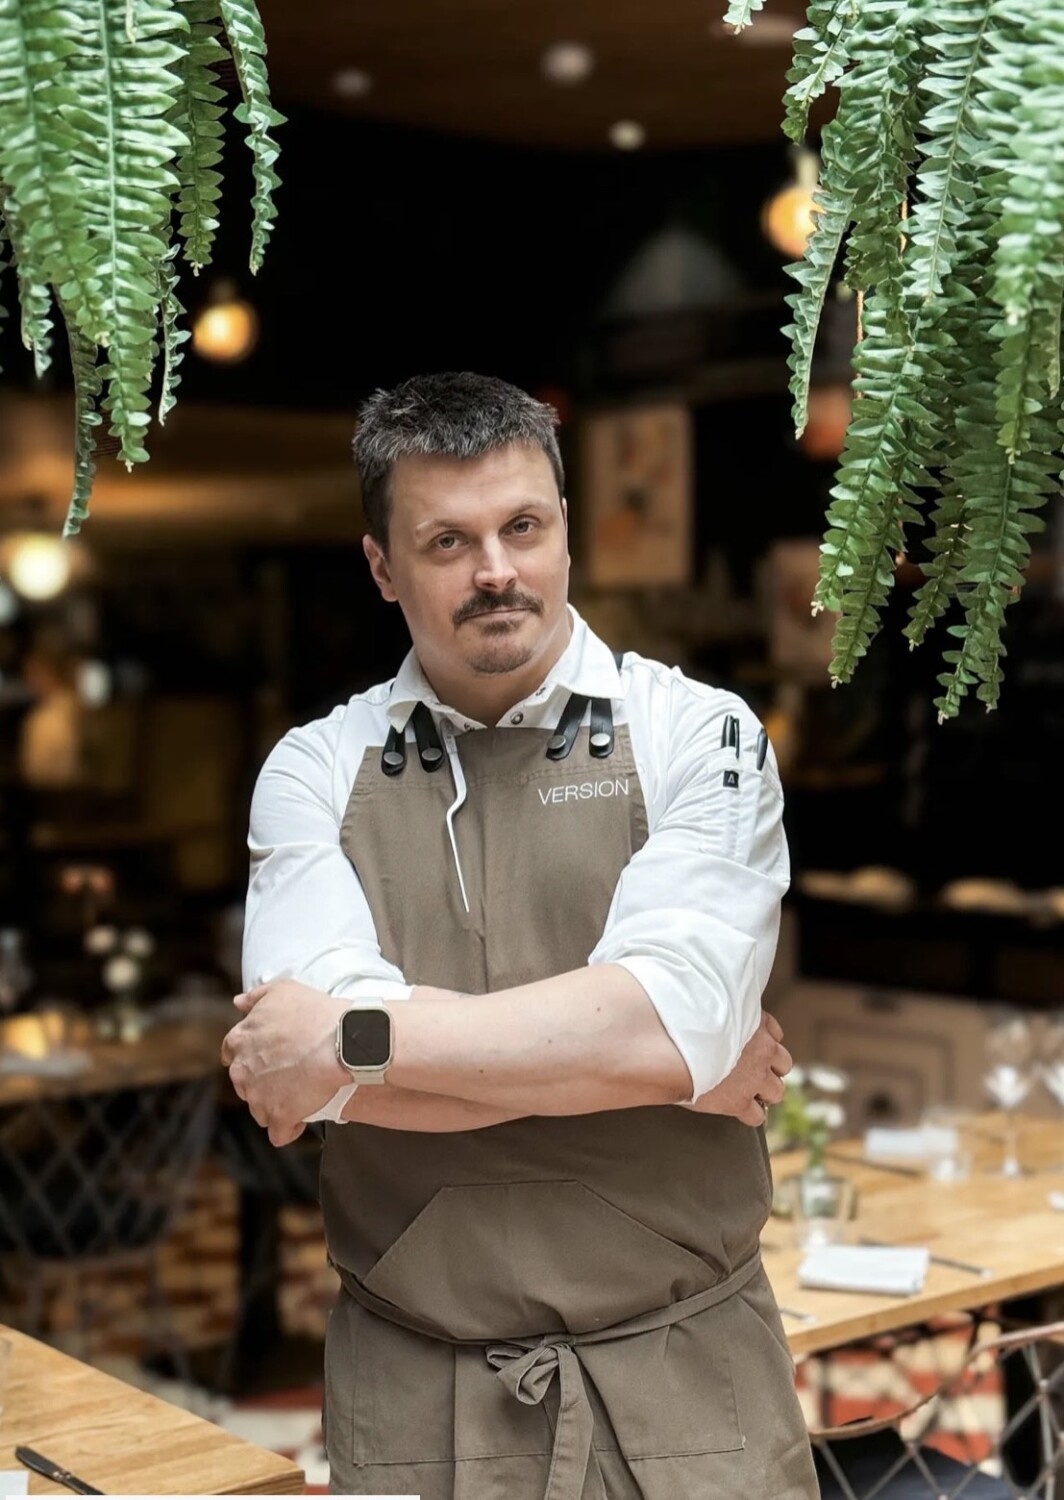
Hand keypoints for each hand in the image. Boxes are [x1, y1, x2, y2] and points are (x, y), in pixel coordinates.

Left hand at [221, 978, 348, 1145]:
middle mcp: (242, 1071)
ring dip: (277, 1104)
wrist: (342, 1042)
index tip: (267, 1057)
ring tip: (302, 1094)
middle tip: (291, 1074)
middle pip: (246, 1084)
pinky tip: (302, 1118)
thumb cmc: (315, 1013)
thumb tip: (238, 1002)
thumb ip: (256, 997)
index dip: (251, 1056)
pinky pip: (279, 1133)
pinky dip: (289, 1128)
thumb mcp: (283, 990)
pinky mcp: (278, 1117)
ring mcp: (258, 1097)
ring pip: (260, 1109)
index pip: (231, 1053)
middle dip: (264, 1082)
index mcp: (239, 1040)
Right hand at [685, 1011, 790, 1126]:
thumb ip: (715, 1008)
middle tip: (749, 1071)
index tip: (749, 1045)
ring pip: (777, 1091)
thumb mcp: (707, 1003)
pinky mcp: (740, 1101)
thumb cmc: (682, 1020)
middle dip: (769, 1068)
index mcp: (754, 1021)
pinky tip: (735, 1109)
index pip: (774, 1031)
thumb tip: (701, 999)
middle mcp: (762, 1049)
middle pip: (783, 1063)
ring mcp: (754, 1077)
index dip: (763, 1040)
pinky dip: (748, 1113)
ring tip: (744, 1092)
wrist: (675, 1047)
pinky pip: (757, 1115)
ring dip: (763, 1092)